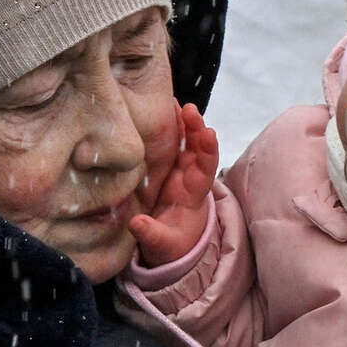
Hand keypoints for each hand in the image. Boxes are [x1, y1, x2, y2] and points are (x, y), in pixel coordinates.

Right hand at [128, 101, 218, 266]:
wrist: (168, 245)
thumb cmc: (170, 245)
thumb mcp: (161, 245)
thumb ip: (151, 235)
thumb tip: (137, 224)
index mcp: (193, 194)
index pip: (206, 169)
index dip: (208, 151)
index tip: (208, 133)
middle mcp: (190, 177)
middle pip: (198, 149)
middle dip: (196, 128)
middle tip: (189, 108)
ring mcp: (179, 170)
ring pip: (184, 142)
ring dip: (182, 122)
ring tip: (173, 101)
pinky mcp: (166, 167)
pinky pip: (169, 144)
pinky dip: (168, 127)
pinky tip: (159, 110)